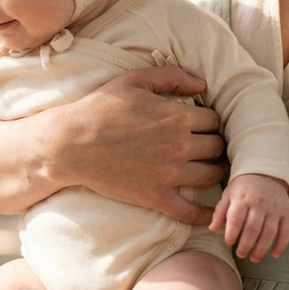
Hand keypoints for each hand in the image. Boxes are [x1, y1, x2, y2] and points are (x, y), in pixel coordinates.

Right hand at [57, 66, 226, 224]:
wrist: (70, 144)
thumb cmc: (99, 108)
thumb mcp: (134, 80)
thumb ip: (171, 76)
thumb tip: (203, 84)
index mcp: (176, 116)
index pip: (214, 120)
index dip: (210, 120)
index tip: (201, 124)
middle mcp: (179, 146)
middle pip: (218, 146)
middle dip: (215, 143)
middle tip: (206, 145)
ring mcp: (169, 174)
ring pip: (212, 174)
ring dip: (215, 170)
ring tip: (207, 167)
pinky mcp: (156, 197)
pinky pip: (191, 211)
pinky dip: (205, 213)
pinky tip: (211, 211)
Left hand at [210, 173, 288, 262]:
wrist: (266, 173)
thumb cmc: (243, 188)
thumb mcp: (228, 195)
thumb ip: (220, 212)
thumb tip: (212, 228)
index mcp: (242, 198)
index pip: (236, 218)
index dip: (232, 232)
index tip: (229, 242)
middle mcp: (260, 204)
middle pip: (253, 228)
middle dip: (246, 244)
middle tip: (240, 254)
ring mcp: (274, 209)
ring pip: (269, 232)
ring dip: (262, 248)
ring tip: (254, 258)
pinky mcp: (286, 212)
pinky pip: (286, 231)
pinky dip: (281, 244)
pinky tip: (274, 255)